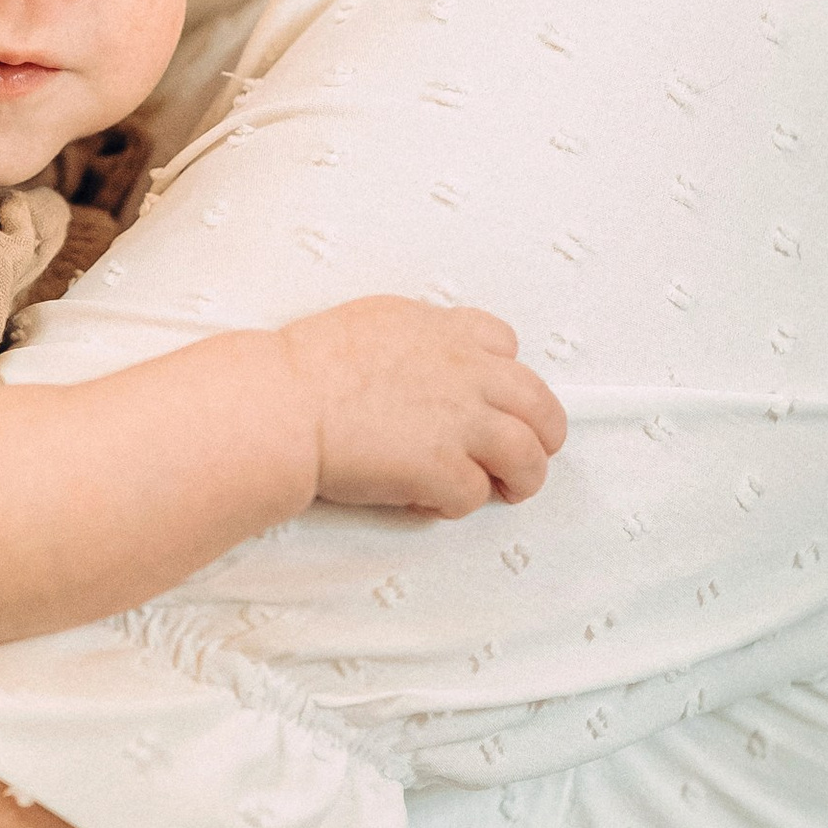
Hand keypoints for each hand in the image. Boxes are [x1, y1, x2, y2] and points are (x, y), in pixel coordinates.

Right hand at [277, 298, 566, 513]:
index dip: (508, 378)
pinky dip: (457, 504)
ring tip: (508, 490)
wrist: (283, 404)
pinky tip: (430, 501)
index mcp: (444, 331)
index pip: (505, 345)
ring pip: (527, 455)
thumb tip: (416, 363)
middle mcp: (465, 372)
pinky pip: (475, 495)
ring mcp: (460, 422)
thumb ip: (411, 342)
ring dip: (523, 477)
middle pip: (538, 403)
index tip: (497, 398)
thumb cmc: (305, 369)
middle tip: (530, 455)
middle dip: (543, 433)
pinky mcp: (444, 469)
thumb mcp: (371, 323)